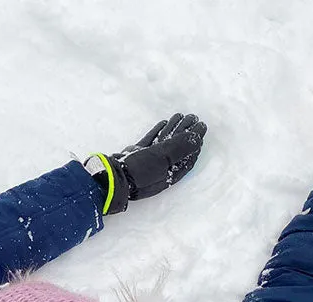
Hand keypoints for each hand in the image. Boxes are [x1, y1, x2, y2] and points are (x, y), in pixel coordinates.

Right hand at [89, 113, 207, 214]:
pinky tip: (163, 122)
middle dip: (186, 132)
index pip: (188, 157)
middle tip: (193, 117)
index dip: (196, 143)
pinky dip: (158, 132)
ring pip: (164, 143)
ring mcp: (147, 163)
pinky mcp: (135, 156)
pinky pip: (150, 142)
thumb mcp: (163, 158)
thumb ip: (181, 146)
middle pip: (177, 149)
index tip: (201, 127)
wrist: (111, 176)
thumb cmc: (139, 170)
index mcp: (170, 174)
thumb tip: (197, 136)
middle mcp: (160, 170)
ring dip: (173, 129)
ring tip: (180, 116)